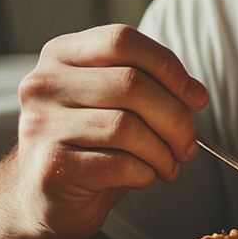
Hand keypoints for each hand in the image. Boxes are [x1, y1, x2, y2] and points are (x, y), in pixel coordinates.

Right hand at [14, 24, 207, 238]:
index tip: (195, 98)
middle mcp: (45, 84)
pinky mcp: (51, 166)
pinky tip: (143, 177)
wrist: (42, 197)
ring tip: (168, 164)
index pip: (122, 40)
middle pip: (131, 84)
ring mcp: (42, 125)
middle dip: (176, 118)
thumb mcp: (113, 103)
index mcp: (62, 55)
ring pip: (127, 126)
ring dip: (163, 151)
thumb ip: (146, 85)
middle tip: (189, 143)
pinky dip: (145, 173)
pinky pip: (119, 163)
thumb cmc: (88, 145)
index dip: (168, 67)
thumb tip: (194, 94)